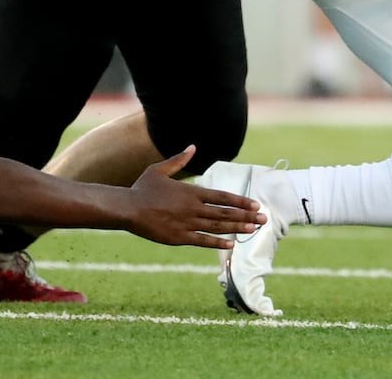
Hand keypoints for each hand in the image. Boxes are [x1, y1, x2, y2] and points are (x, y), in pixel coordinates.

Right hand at [124, 146, 264, 249]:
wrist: (128, 208)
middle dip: (246, 216)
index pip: (222, 197)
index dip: (240, 201)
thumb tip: (193, 147)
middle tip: (264, 219)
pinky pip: (203, 240)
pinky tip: (231, 245)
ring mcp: (187, 224)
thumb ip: (179, 160)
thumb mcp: (160, 169)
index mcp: (191, 192)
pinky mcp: (179, 238)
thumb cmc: (143, 188)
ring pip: (218, 227)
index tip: (255, 204)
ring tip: (254, 230)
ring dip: (238, 228)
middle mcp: (193, 208)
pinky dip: (218, 243)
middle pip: (225, 213)